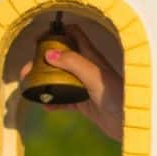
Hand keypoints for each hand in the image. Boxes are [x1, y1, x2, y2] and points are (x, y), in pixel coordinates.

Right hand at [19, 24, 124, 141]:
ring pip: (59, 78)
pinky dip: (53, 101)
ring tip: (30, 88)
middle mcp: (87, 68)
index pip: (73, 35)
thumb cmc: (118, 96)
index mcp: (91, 56)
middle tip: (27, 72)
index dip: (57, 32)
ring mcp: (84, 86)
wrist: (129, 123)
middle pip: (60, 58)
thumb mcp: (94, 75)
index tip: (38, 39)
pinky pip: (63, 99)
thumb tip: (48, 53)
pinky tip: (46, 106)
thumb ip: (73, 63)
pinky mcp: (83, 103)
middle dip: (41, 61)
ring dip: (44, 81)